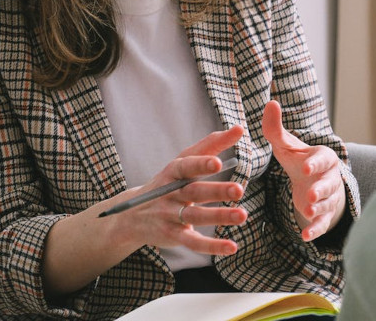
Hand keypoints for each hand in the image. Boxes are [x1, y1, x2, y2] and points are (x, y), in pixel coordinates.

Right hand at [104, 124, 246, 256]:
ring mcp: (170, 215)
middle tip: (238, 190)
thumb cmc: (169, 182)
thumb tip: (239, 128)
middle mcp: (171, 192)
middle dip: (216, 191)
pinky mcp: (174, 236)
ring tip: (242, 215)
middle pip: (194, 191)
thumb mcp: (184, 161)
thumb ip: (211, 145)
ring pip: (196, 216)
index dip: (201, 164)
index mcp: (174, 171)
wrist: (132, 214)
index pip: (187, 165)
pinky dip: (212, 246)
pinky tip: (231, 247)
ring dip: (219, 216)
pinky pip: (193, 242)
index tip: (218, 162)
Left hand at [262, 100, 345, 240]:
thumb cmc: (298, 158)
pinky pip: (321, 224)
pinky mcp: (323, 215)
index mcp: (323, 157)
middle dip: (321, 190)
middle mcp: (330, 177)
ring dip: (318, 209)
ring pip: (326, 204)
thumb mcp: (286, 144)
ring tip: (307, 211)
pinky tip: (305, 237)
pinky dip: (315, 230)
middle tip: (311, 195)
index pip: (322, 159)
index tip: (304, 168)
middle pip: (328, 184)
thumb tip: (270, 102)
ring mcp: (328, 197)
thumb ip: (276, 127)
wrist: (312, 180)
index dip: (314, 164)